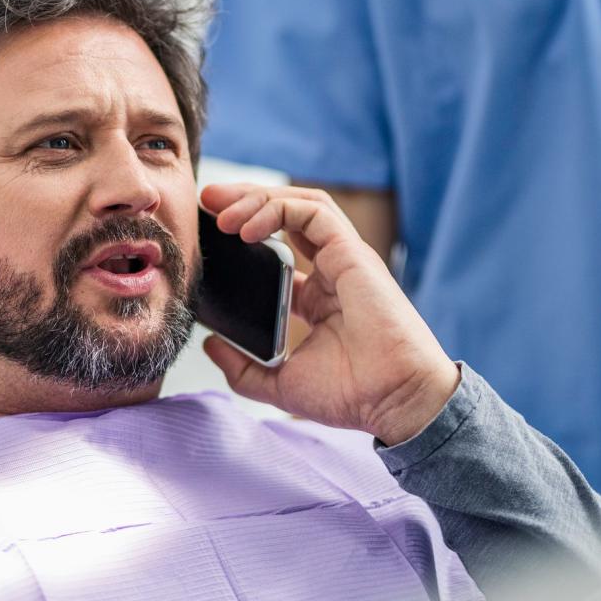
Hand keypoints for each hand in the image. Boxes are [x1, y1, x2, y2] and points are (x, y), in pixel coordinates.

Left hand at [199, 183, 459, 444]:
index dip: (243, 236)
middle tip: (206, 202)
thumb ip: (243, 367)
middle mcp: (331, 272)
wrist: (393, 401)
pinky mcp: (352, 253)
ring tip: (220, 209)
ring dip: (257, 198)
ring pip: (300, 204)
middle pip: (286, 217)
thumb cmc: (352, 395)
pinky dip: (277, 208)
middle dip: (244, 201)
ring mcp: (344, 259)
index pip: (278, 250)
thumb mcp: (280, 383)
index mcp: (317, 298)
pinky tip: (248, 228)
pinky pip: (313, 211)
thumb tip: (211, 344)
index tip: (207, 236)